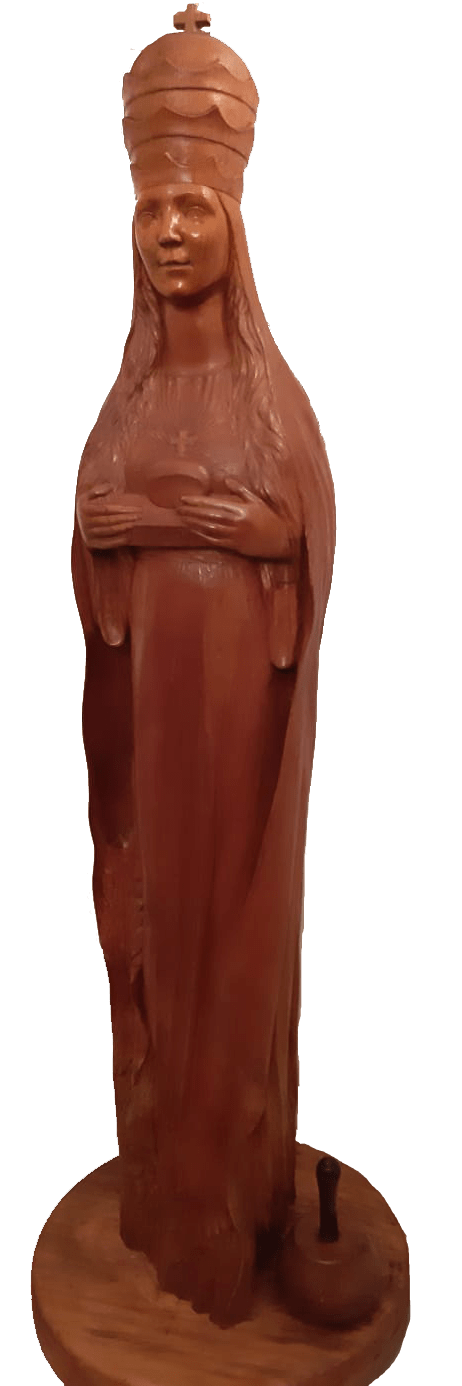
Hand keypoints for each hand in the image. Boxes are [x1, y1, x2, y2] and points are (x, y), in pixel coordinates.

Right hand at [77, 486, 145, 549]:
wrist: (77, 525)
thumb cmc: (86, 508)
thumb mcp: (86, 496)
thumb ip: (96, 490)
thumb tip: (111, 487)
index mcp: (84, 509)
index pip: (106, 509)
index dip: (121, 509)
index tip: (134, 508)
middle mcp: (85, 522)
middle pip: (110, 520)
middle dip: (126, 518)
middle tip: (138, 516)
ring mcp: (88, 534)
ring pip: (110, 531)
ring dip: (124, 528)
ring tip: (134, 524)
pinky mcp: (91, 544)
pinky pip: (107, 543)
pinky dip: (119, 541)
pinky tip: (128, 537)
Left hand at [176, 478, 292, 559]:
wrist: (281, 540)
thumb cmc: (269, 519)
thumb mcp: (257, 502)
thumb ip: (240, 491)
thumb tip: (227, 480)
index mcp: (240, 509)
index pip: (213, 504)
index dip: (197, 501)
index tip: (184, 499)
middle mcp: (236, 522)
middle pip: (208, 516)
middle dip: (191, 512)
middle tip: (177, 508)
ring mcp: (235, 535)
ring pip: (209, 528)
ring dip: (193, 523)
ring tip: (181, 518)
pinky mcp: (235, 546)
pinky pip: (215, 540)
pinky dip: (202, 535)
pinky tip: (193, 531)